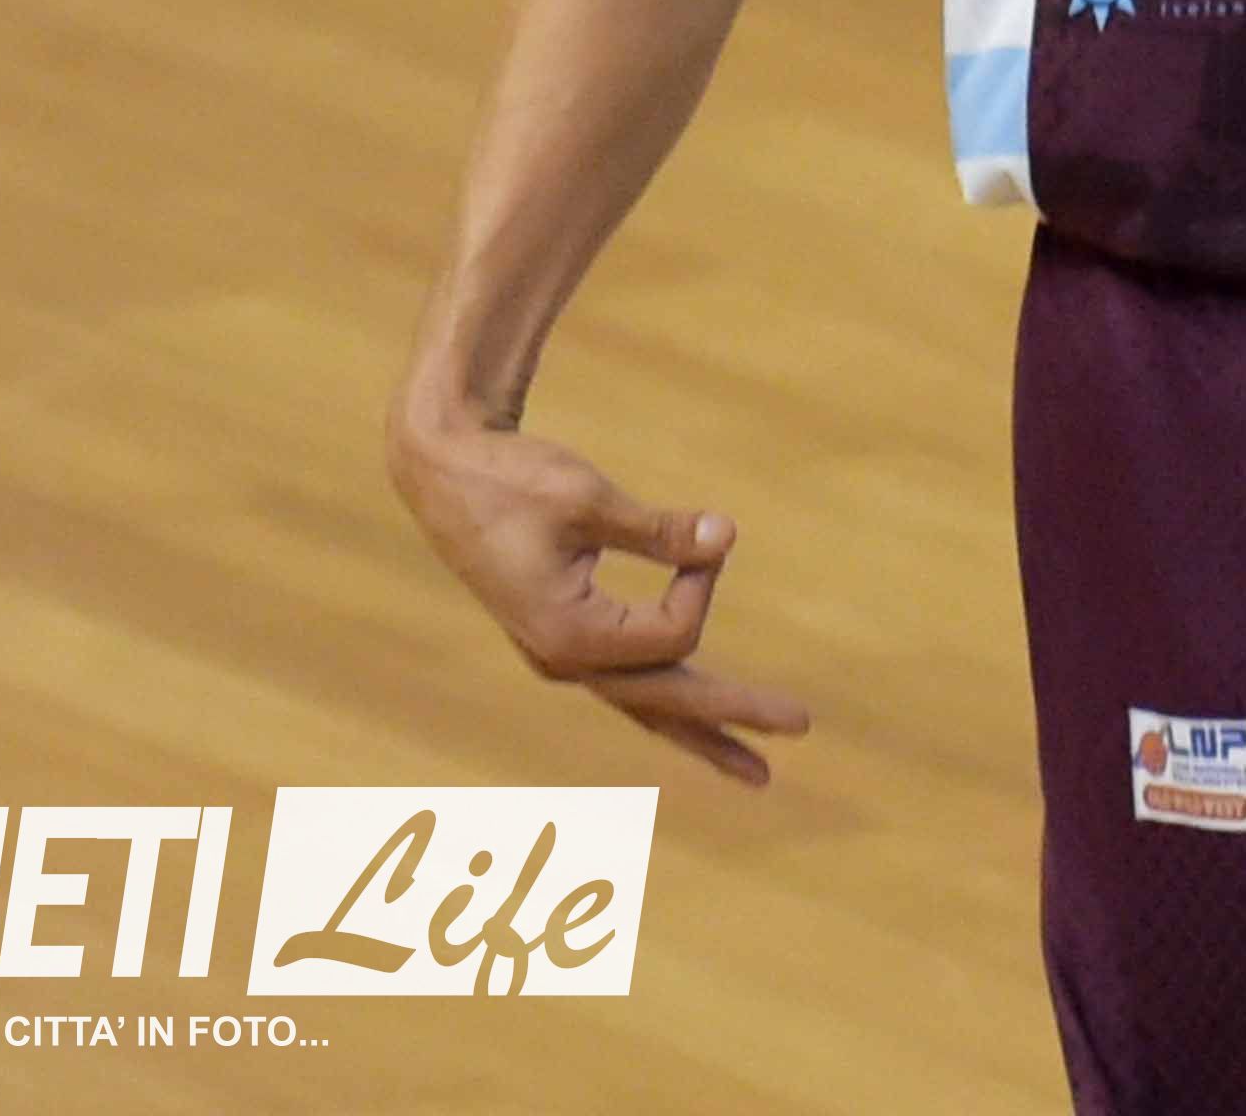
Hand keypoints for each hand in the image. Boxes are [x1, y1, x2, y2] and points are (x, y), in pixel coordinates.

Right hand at [385, 402, 813, 787]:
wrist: (444, 474)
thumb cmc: (512, 480)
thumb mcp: (588, 499)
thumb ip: (659, 530)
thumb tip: (727, 538)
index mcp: (567, 636)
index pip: (675, 636)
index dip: (702, 582)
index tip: (701, 533)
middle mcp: (563, 661)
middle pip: (667, 701)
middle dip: (735, 714)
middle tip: (800, 727)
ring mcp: (560, 658)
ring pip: (646, 707)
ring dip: (703, 732)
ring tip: (755, 771)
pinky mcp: (563, 641)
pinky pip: (628, 683)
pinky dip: (669, 705)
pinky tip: (700, 724)